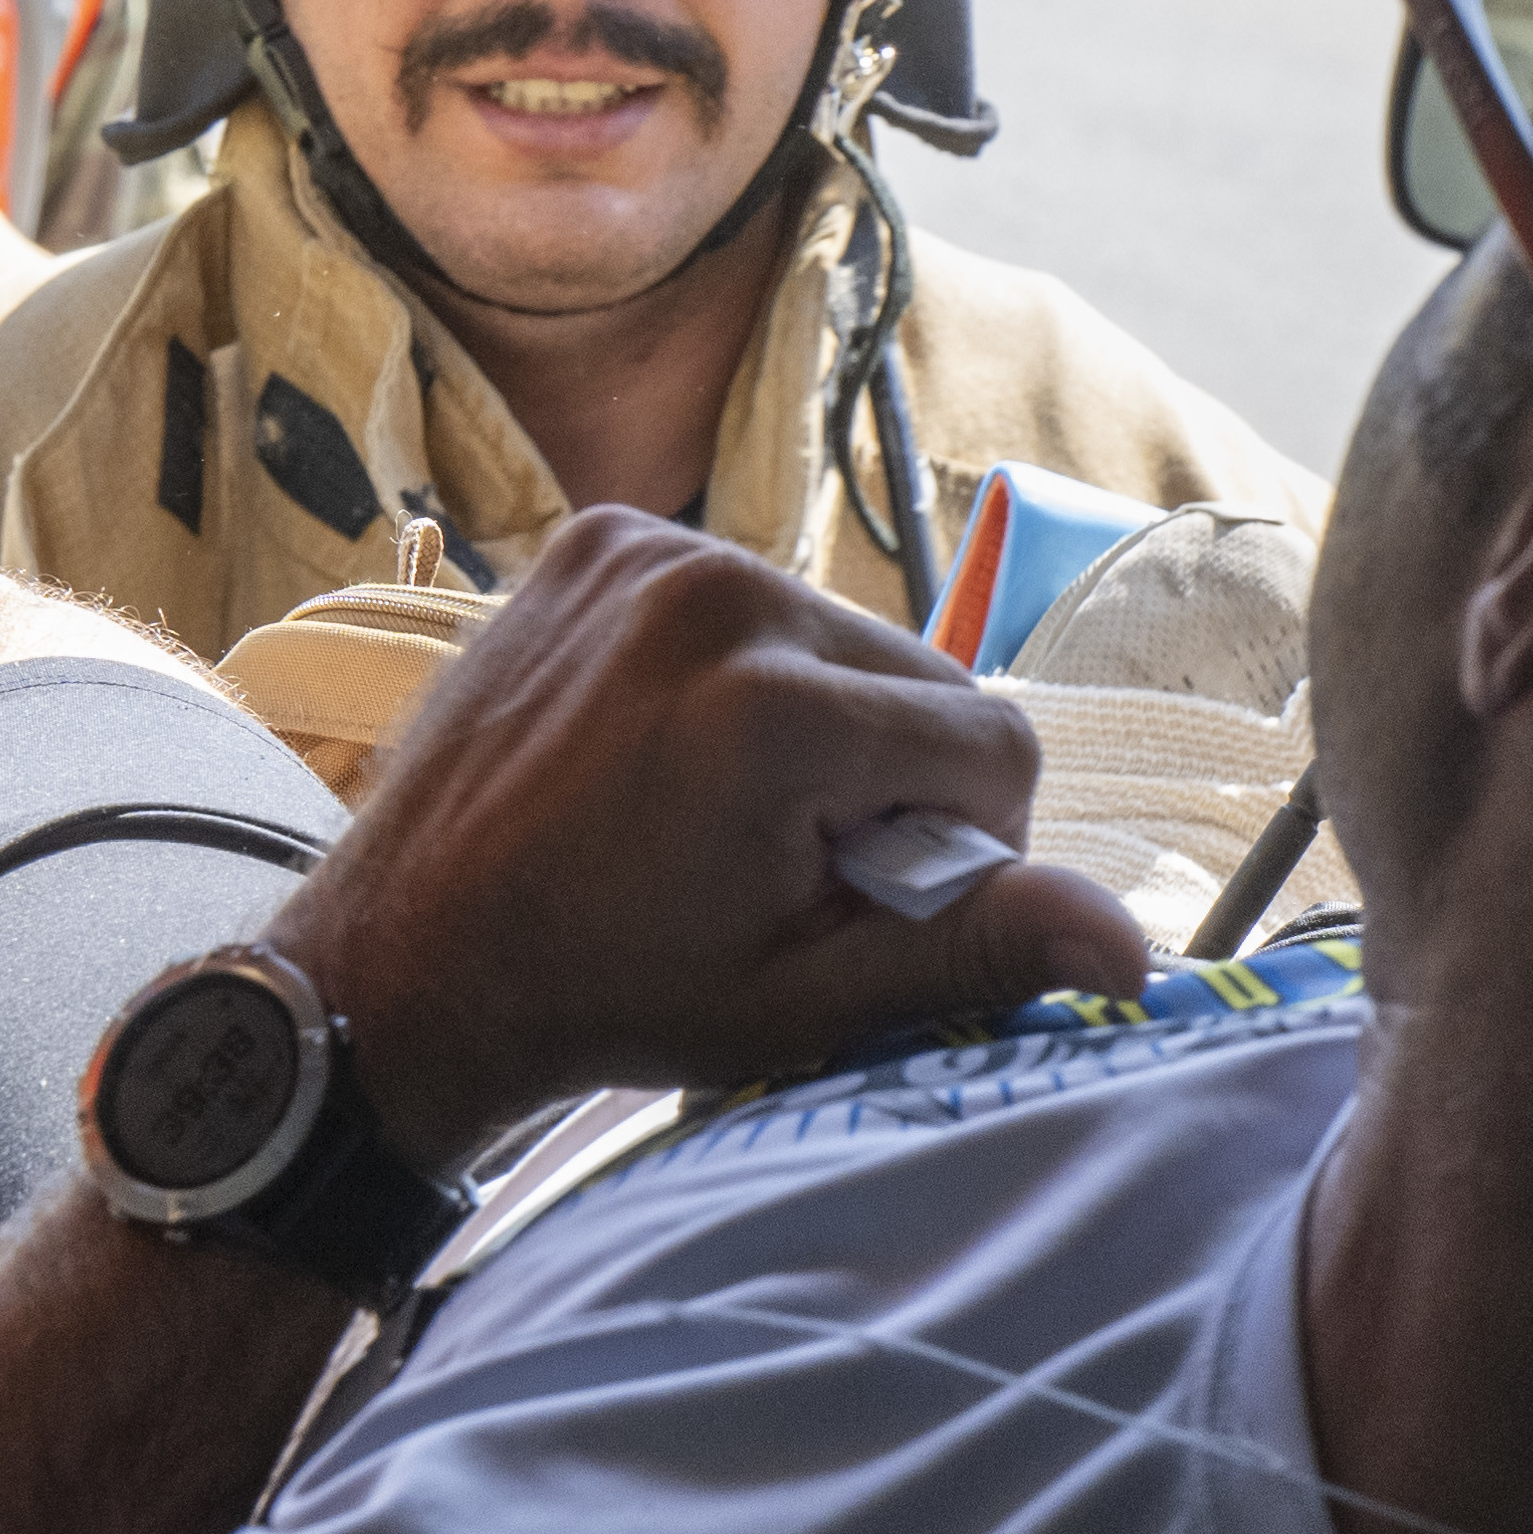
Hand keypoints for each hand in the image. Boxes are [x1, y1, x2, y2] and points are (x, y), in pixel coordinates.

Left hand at [269, 507, 1147, 1164]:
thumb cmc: (600, 993)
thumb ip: (969, 949)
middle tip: (791, 867)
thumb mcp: (801, 995)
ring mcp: (648, 551)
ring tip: (725, 812)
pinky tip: (673, 750)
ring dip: (822, 719)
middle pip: (921, 679)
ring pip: (839, 635)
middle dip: (891, 778)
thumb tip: (1130, 948)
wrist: (402, 960)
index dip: (968, 844)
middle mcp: (717, 594)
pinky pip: (744, 595)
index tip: (876, 897)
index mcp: (775, 707)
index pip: (992, 744)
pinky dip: (740, 667)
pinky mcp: (599, 538)